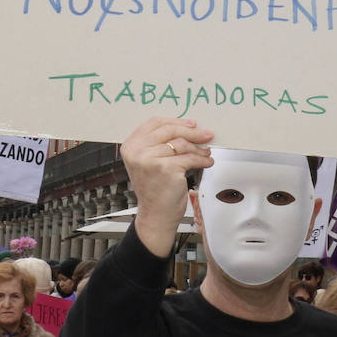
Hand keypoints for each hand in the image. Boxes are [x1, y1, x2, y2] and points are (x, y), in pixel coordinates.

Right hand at [120, 117, 213, 257]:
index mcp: (130, 146)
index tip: (191, 124)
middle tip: (206, 134)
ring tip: (206, 153)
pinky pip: (189, 158)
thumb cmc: (154, 190)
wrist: (155, 215)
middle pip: (169, 130)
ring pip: (181, 144)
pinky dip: (202, 160)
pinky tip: (206, 162)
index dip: (175, 121)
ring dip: (199, 148)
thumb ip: (158, 144)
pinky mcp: (166, 168)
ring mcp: (150, 160)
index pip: (154, 123)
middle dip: (192, 132)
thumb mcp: (148, 162)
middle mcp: (137, 151)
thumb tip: (187, 127)